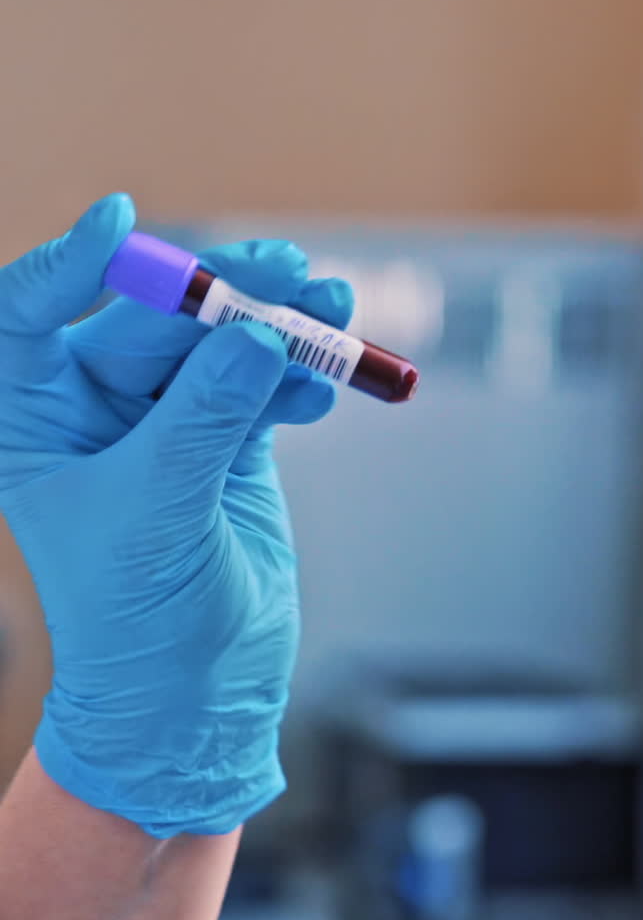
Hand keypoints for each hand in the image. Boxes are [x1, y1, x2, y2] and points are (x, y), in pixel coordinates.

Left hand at [0, 195, 352, 836]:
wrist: (196, 697)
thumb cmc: (140, 619)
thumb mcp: (157, 510)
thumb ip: (202, 417)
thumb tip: (255, 333)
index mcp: (37, 426)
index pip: (30, 317)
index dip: (69, 263)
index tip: (123, 222)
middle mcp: (95, 418)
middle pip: (152, 324)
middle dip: (223, 297)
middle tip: (289, 273)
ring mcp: (168, 430)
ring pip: (220, 349)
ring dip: (280, 328)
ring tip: (335, 307)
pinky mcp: (229, 449)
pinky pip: (264, 391)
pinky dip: (298, 383)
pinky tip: (328, 386)